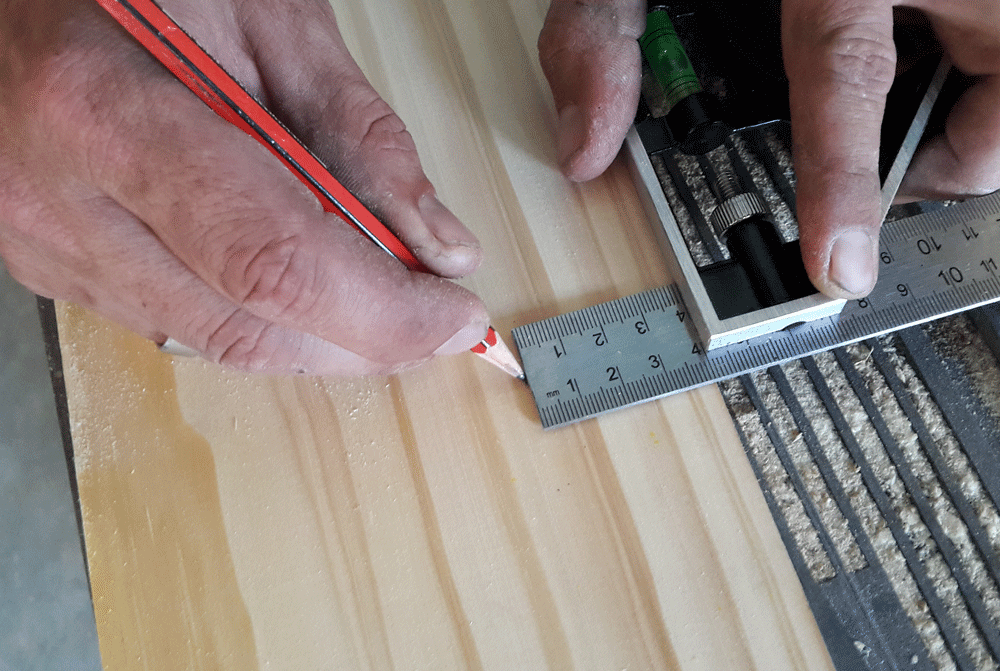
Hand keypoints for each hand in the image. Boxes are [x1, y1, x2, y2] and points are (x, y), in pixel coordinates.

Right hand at [0, 0, 487, 375]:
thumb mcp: (266, 16)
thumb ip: (360, 132)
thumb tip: (439, 246)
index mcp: (106, 112)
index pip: (271, 263)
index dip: (379, 312)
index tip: (451, 316)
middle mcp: (59, 200)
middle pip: (247, 325)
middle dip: (361, 338)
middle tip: (429, 316)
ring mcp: (47, 244)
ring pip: (217, 342)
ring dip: (317, 336)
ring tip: (375, 298)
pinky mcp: (53, 267)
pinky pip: (180, 324)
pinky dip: (259, 317)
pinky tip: (297, 284)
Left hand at [538, 0, 999, 298]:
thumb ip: (600, 30)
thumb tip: (585, 146)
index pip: (847, 72)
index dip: (844, 180)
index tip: (840, 266)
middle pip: (991, 109)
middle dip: (944, 163)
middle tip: (893, 170)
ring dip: (977, 115)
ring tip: (916, 103)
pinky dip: (981, 71)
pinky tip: (933, 45)